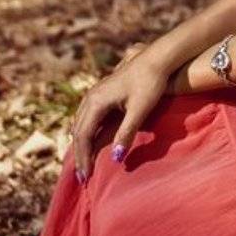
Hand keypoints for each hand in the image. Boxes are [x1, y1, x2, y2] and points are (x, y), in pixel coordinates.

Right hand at [67, 42, 169, 181]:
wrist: (157, 58)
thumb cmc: (150, 83)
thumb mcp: (140, 110)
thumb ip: (126, 133)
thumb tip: (114, 158)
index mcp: (96, 102)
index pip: (83, 136)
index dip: (83, 158)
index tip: (86, 177)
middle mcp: (91, 97)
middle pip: (78, 131)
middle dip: (79, 155)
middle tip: (82, 177)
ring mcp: (95, 93)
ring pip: (80, 123)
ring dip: (81, 144)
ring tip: (84, 162)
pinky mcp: (101, 92)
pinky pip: (86, 117)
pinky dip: (85, 133)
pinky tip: (92, 141)